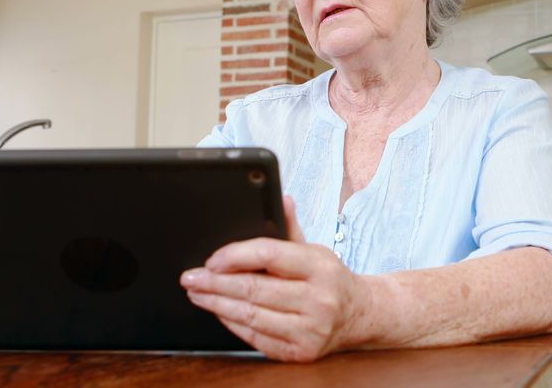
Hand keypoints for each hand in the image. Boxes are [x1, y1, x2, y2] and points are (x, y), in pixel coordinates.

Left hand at [180, 195, 370, 361]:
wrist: (361, 316)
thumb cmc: (330, 279)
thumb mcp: (316, 250)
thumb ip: (292, 228)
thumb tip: (282, 199)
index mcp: (321, 266)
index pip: (269, 254)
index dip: (235, 255)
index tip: (211, 259)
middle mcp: (318, 299)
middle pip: (254, 288)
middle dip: (215, 282)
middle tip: (190, 278)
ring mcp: (310, 329)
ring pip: (251, 315)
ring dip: (217, 304)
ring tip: (197, 293)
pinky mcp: (301, 352)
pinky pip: (257, 338)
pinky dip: (233, 324)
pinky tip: (220, 312)